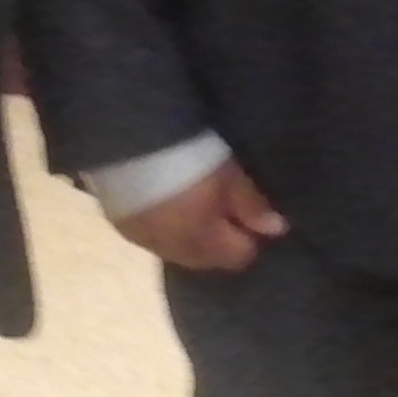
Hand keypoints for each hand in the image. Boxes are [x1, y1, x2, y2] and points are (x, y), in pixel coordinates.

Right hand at [116, 157, 288, 270]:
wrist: (126, 138)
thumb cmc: (188, 155)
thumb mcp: (228, 175)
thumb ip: (252, 206)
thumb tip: (277, 231)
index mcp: (202, 241)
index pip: (238, 257)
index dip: (251, 239)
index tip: (256, 217)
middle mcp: (171, 250)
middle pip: (207, 259)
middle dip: (222, 241)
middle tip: (229, 209)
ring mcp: (143, 240)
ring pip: (179, 251)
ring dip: (193, 236)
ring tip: (198, 205)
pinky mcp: (121, 225)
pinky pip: (153, 239)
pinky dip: (166, 228)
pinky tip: (169, 204)